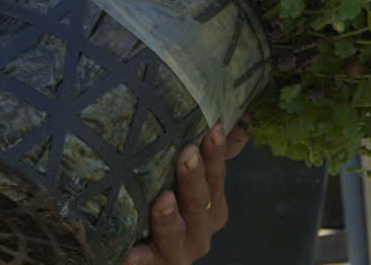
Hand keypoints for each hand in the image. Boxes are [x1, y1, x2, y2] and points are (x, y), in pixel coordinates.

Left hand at [120, 122, 249, 264]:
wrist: (140, 249)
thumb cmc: (165, 206)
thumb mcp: (187, 179)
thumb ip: (209, 154)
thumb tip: (239, 119)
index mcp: (212, 209)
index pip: (216, 177)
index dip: (215, 155)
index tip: (213, 128)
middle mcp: (200, 232)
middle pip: (200, 205)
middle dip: (194, 180)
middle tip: (187, 154)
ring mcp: (177, 251)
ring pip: (175, 234)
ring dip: (170, 217)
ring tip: (163, 199)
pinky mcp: (152, 264)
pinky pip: (145, 261)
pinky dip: (140, 258)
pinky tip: (131, 254)